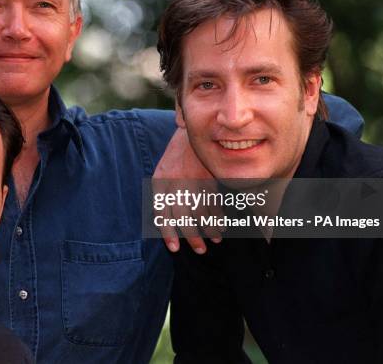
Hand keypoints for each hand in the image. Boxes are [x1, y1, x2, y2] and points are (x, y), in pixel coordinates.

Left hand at [153, 127, 220, 253]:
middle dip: (192, 237)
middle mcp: (174, 183)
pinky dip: (219, 216)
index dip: (168, 232)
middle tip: (200, 250)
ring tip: (215, 239)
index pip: (162, 213)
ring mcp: (192, 180)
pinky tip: (222, 226)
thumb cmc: (176, 157)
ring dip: (209, 229)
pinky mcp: (208, 177)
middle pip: (182, 217)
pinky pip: (214, 202)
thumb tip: (160, 221)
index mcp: (160, 182)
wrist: (191, 132)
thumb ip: (161, 195)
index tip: (175, 248)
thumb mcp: (162, 172)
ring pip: (200, 212)